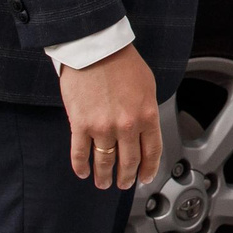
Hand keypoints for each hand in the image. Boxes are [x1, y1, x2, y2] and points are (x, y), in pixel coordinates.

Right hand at [60, 45, 161, 188]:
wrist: (95, 48)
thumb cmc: (121, 62)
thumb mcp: (147, 86)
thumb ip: (146, 110)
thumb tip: (145, 129)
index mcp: (147, 115)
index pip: (152, 152)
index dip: (149, 170)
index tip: (145, 178)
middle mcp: (127, 125)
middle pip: (129, 162)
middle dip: (126, 178)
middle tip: (123, 183)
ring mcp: (103, 127)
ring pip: (105, 162)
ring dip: (104, 177)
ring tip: (103, 182)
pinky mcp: (80, 125)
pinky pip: (80, 153)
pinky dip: (81, 166)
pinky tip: (83, 172)